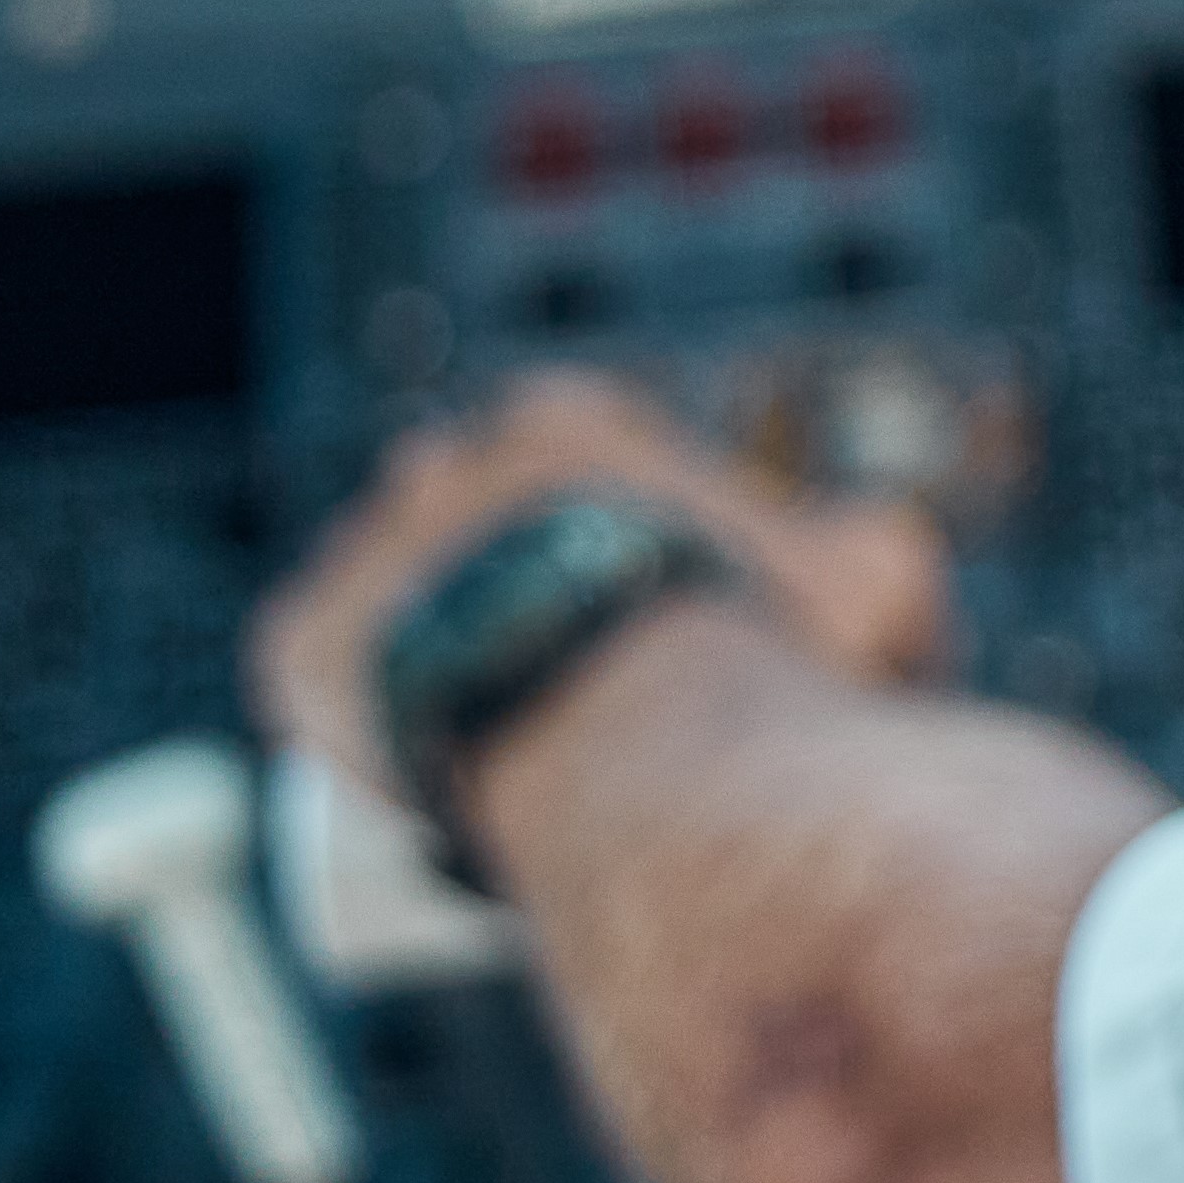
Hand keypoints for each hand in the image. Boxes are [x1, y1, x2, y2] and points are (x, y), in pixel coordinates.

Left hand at [251, 368, 953, 801]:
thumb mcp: (881, 578)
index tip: (632, 610)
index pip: (570, 455)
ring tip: (474, 725)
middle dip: (499, 568)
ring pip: (383, 586)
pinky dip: (330, 701)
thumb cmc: (771, 659)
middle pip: (460, 507)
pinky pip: (299, 663)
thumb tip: (879, 570)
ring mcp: (368, 550)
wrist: (645, 760)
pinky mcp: (299, 642)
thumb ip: (885, 552)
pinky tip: (372, 748)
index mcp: (573, 423)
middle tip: (553, 671)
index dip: (607, 532)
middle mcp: (448, 461)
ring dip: (417, 633)